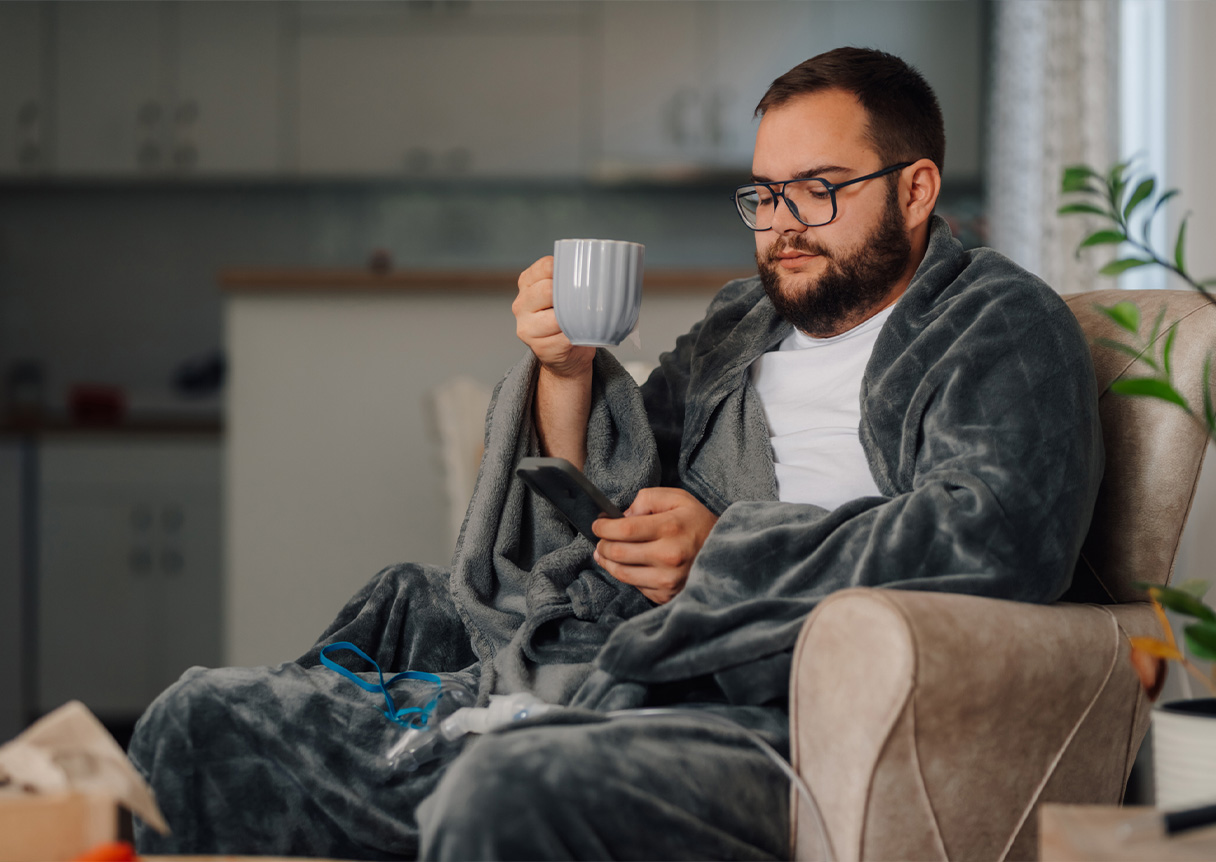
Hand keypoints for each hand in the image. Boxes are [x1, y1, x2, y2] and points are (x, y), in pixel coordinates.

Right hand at [513, 256, 594, 378]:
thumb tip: (598, 269)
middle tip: (586, 299)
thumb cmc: (566, 316)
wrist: (563, 353)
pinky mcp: (539, 347)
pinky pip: (564, 337)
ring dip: (575, 317)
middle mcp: (521, 303)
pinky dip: (577, 335)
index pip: (545, 266)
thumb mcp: (561, 291)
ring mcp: (527, 327)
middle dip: (570, 294)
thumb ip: (568, 279)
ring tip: (585, 317)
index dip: (566, 269)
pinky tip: (581, 333)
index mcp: (526, 282)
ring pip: (555, 317)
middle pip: (547, 290)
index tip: (581, 276)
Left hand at [592, 487, 718, 604]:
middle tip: (601, 539)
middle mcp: (668, 556)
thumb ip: (647, 499)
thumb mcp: (677, 498)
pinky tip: (628, 565)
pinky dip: (626, 575)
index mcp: (670, 528)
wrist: (725, 553)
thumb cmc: (698, 523)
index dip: (604, 527)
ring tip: (605, 553)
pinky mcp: (666, 595)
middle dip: (602, 545)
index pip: (624, 529)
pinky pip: (635, 586)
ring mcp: (668, 579)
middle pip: (618, 553)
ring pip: (621, 573)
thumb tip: (623, 516)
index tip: (598, 525)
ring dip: (608, 562)